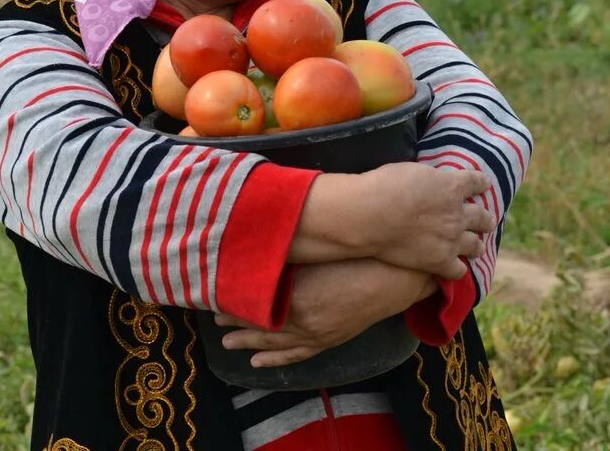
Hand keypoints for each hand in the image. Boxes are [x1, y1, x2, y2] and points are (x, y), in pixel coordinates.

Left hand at [214, 258, 434, 366]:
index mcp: (296, 297)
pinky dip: (275, 359)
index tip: (213, 291)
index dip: (232, 298)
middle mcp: (302, 321)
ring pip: (274, 344)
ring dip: (249, 342)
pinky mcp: (329, 340)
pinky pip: (296, 354)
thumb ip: (289, 255)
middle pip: (259, 324)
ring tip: (226, 341)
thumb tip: (261, 249)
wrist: (397, 277)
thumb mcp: (319, 252)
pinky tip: (258, 360)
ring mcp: (317, 334)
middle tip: (212, 314)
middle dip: (234, 320)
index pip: (253, 303)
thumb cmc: (359, 256)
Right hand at [357, 162, 494, 279]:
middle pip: (482, 216)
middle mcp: (458, 214)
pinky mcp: (440, 261)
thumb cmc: (386, 186)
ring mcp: (451, 239)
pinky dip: (458, 269)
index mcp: (452, 187)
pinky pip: (458, 270)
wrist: (373, 215)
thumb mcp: (414, 171)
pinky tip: (455, 269)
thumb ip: (430, 179)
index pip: (475, 182)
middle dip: (485, 219)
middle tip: (487, 221)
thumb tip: (432, 181)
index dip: (481, 183)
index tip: (485, 184)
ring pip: (475, 244)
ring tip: (477, 247)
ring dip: (476, 245)